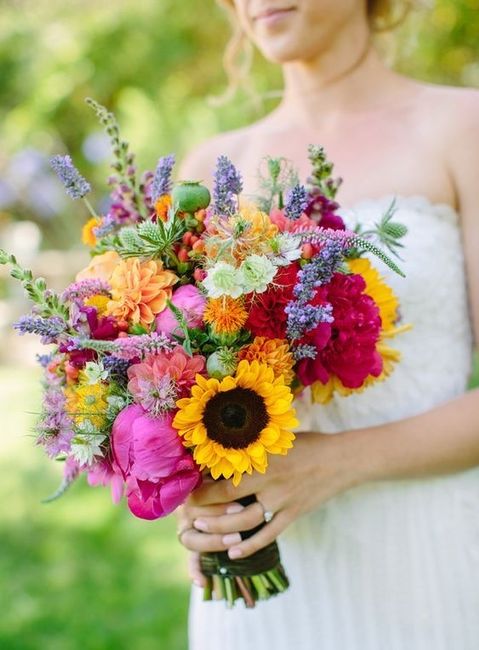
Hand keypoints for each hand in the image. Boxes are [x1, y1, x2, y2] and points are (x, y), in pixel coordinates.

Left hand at [177, 431, 362, 583]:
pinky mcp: (293, 514)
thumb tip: (223, 448)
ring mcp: (283, 501)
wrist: (341, 459)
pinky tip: (233, 552)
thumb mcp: (277, 440)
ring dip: (220, 528)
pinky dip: (250, 545)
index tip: (188, 487)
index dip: (203, 484)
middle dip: (205, 506)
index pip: (226, 475)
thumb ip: (253, 448)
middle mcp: (270, 481)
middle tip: (187, 511)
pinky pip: (269, 534)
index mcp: (264, 459)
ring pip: (245, 521)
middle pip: (229, 498)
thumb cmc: (307, 444)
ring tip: (202, 527)